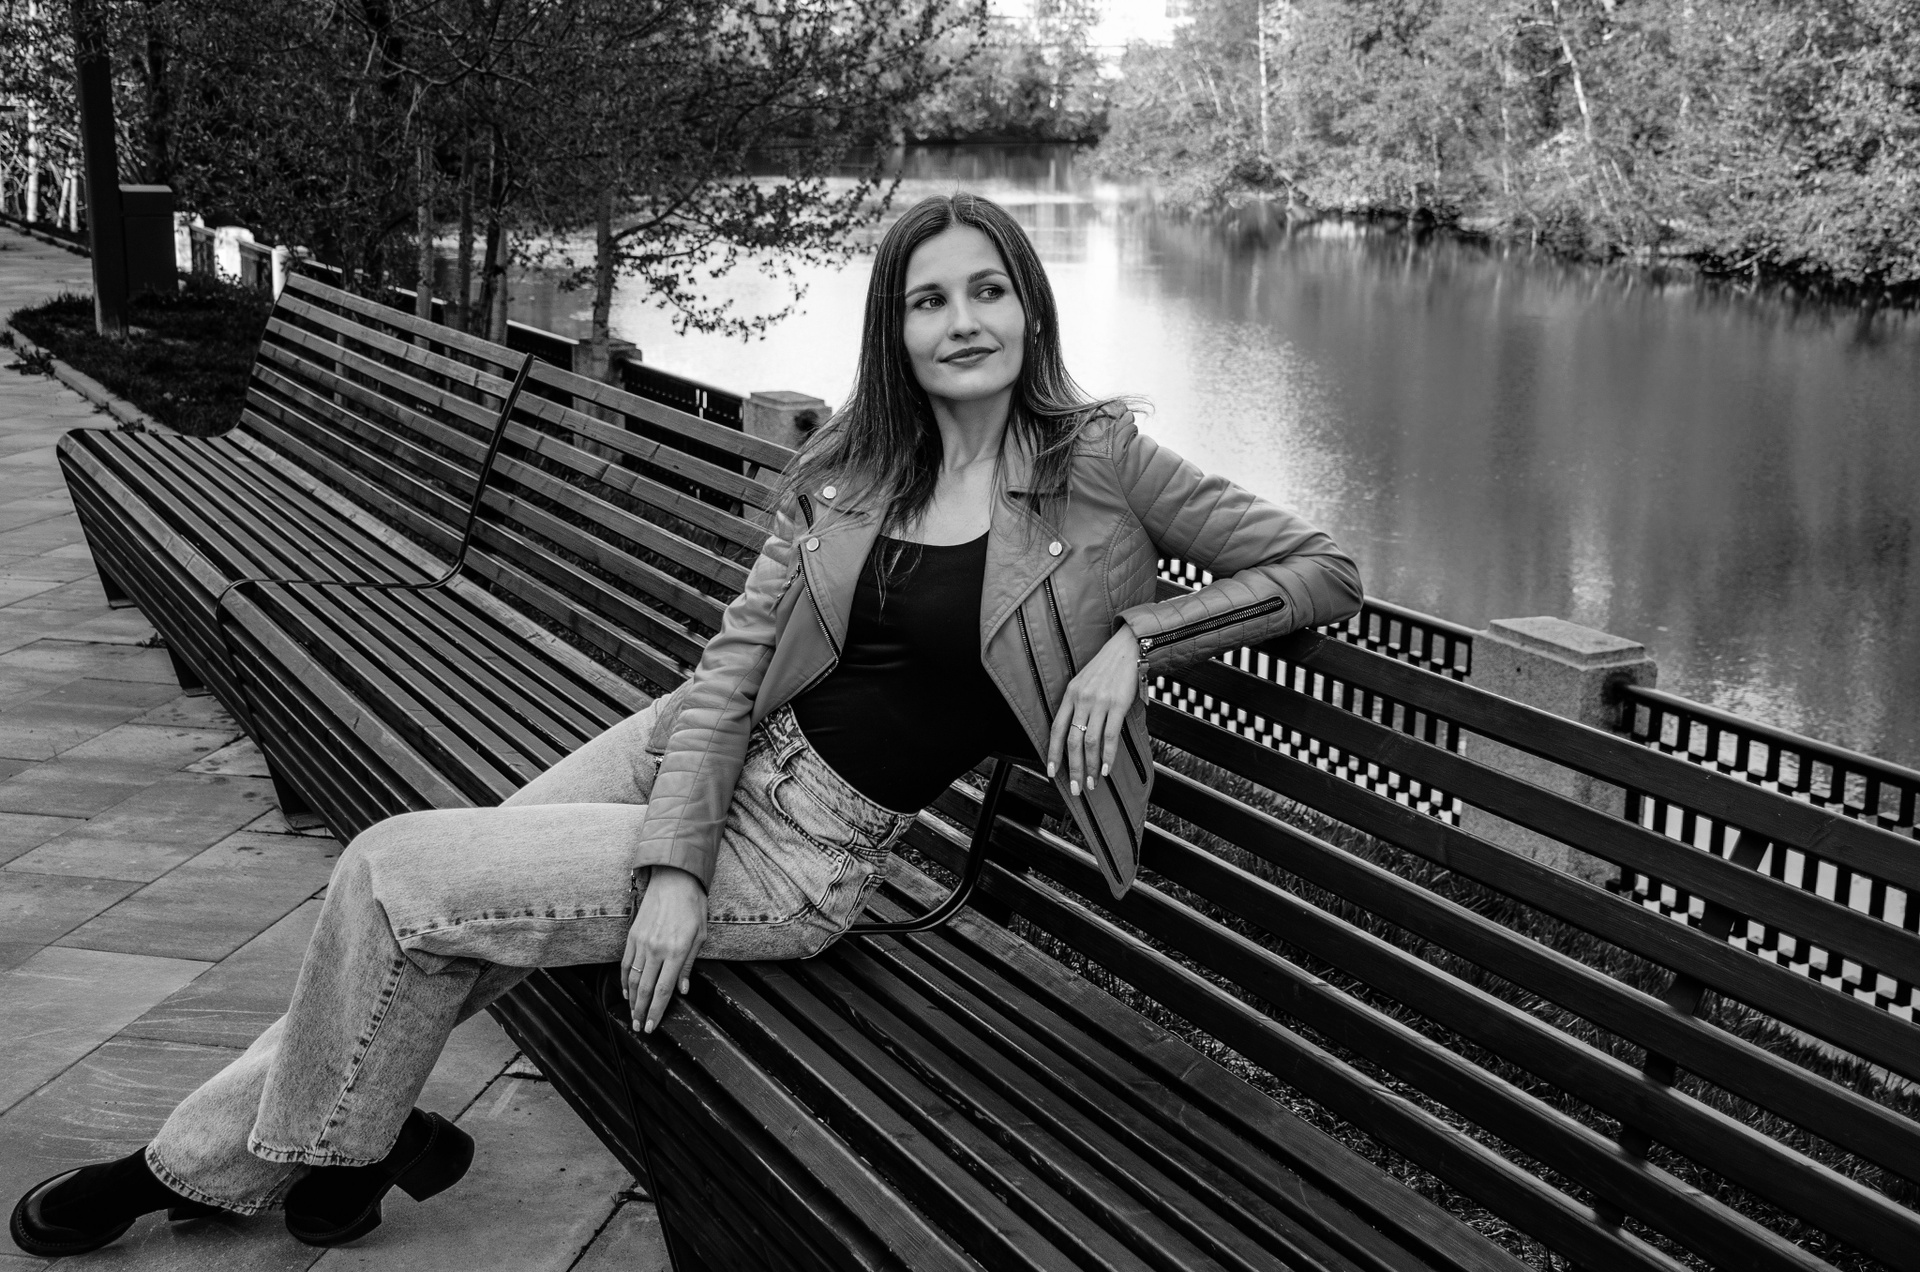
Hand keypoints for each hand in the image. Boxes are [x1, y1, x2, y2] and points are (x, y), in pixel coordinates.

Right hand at [621, 865, 706, 1033]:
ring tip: (631, 1015)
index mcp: (676, 951)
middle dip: (641, 1011)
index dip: (656, 1011)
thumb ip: (690, 965)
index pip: (664, 990)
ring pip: (634, 979)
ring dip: (631, 1000)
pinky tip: (626, 991)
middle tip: (639, 1028)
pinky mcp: (633, 935)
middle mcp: (657, 949)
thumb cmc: (693, 906)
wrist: (674, 879)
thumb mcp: (701, 935)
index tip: (651, 1026)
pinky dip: (625, 979)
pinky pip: (626, 963)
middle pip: (645, 989)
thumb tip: (683, 990)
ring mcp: (642, 942)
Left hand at [1046, 625, 1140, 798]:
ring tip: (1093, 782)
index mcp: (1069, 695)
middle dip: (1073, 768)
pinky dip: (1108, 756)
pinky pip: (1110, 736)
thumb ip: (1077, 705)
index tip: (1052, 772)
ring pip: (1091, 743)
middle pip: (1072, 741)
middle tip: (1075, 788)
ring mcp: (1099, 703)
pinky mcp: (1117, 705)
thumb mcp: (1082, 682)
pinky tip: (1107, 769)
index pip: (1056, 729)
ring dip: (1091, 767)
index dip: (1053, 752)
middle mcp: (1081, 699)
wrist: (1127, 648)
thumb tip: (1076, 734)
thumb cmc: (1105, 668)